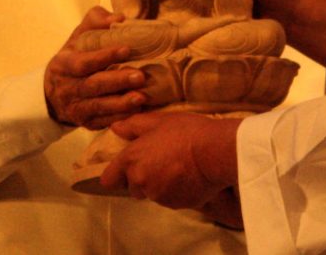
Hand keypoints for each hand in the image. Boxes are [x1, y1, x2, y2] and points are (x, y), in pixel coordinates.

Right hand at [44, 6, 146, 128]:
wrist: (53, 94)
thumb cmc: (74, 58)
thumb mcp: (78, 37)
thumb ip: (95, 22)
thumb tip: (118, 18)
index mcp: (63, 65)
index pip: (83, 62)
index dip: (104, 56)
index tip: (127, 49)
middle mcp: (67, 88)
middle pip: (93, 85)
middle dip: (117, 81)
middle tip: (140, 76)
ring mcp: (76, 108)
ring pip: (98, 106)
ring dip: (121, 103)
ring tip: (142, 97)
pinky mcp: (86, 123)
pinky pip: (103, 122)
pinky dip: (120, 117)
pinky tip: (137, 110)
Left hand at [99, 111, 240, 214]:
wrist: (216, 151)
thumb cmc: (186, 131)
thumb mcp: (159, 121)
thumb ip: (133, 125)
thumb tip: (115, 128)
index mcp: (132, 161)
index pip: (109, 179)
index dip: (117, 174)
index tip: (128, 167)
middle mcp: (140, 182)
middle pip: (133, 188)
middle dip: (143, 178)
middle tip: (162, 162)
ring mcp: (158, 196)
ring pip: (153, 193)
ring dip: (161, 185)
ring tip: (180, 168)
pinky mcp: (176, 205)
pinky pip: (172, 199)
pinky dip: (177, 191)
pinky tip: (191, 177)